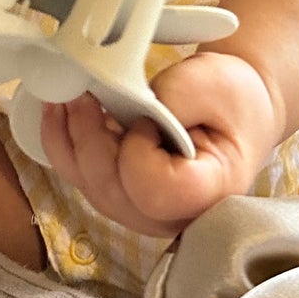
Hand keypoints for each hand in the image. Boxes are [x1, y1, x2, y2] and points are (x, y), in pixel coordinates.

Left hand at [40, 51, 281, 236]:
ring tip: (64, 96)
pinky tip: (60, 113)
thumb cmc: (234, 101)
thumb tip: (124, 102)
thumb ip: (173, 96)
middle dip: (88, 138)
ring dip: (70, 140)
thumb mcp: (213, 82)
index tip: (149, 117)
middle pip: (113, 191)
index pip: (153, 190)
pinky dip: (66, 144)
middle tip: (84, 93)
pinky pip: (83, 179)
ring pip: (90, 188)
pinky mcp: (123, 197)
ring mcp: (144, 212)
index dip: (137, 151)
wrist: (237, 111)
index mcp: (208, 192)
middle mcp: (174, 215)